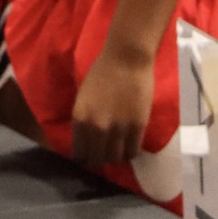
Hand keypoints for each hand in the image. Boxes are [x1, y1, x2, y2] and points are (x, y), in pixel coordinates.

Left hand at [72, 45, 154, 170]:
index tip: (89, 156)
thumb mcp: (83, 99)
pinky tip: (129, 146)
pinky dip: (130, 153)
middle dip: (99, 159)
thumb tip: (86, 141)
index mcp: (80, 119)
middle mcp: (97, 128)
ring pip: (115, 158)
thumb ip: (83, 121)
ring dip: (115, 157)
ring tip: (118, 150)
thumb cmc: (102, 73)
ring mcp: (119, 129)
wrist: (126, 59)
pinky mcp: (137, 127)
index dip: (84, 158)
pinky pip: (132, 151)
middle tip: (104, 154)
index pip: (79, 154)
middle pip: (97, 159)